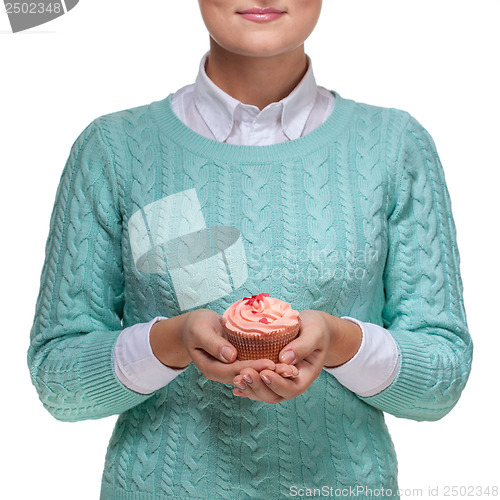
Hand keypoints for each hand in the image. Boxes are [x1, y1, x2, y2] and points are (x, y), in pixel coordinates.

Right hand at [151, 309, 275, 384]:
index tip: (270, 363)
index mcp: (212, 369)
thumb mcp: (200, 330)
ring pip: (253, 374)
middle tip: (287, 369)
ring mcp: (232, 368)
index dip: (252, 368)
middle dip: (267, 374)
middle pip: (247, 377)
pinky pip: (254, 364)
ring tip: (290, 368)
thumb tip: (230, 356)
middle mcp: (223, 373)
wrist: (194, 325)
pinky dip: (267, 363)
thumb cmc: (195, 325)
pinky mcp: (239, 361)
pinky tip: (284, 360)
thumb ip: (213, 343)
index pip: (234, 372)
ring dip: (271, 372)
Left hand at [231, 310, 361, 402]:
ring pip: (264, 393)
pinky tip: (235, 383)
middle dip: (259, 387)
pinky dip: (247, 386)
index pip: (292, 388)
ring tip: (236, 378)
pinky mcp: (270, 373)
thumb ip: (303, 346)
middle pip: (275, 395)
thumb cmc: (316, 329)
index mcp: (305, 375)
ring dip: (250, 388)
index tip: (265, 373)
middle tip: (245, 374)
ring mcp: (280, 380)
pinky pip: (258, 384)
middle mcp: (292, 382)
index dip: (278, 384)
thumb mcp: (314, 333)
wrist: (312, 327)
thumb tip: (284, 359)